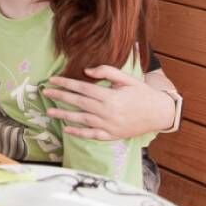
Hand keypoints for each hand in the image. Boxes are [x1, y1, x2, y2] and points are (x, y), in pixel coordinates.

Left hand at [43, 65, 176, 140]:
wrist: (159, 113)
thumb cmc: (142, 93)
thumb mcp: (127, 79)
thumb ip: (107, 72)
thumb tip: (86, 70)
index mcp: (110, 96)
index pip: (82, 88)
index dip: (66, 83)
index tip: (52, 80)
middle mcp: (107, 111)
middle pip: (79, 103)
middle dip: (60, 97)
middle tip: (46, 92)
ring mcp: (109, 125)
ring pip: (82, 120)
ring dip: (64, 116)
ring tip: (49, 112)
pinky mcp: (111, 135)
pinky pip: (92, 135)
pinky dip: (79, 133)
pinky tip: (67, 130)